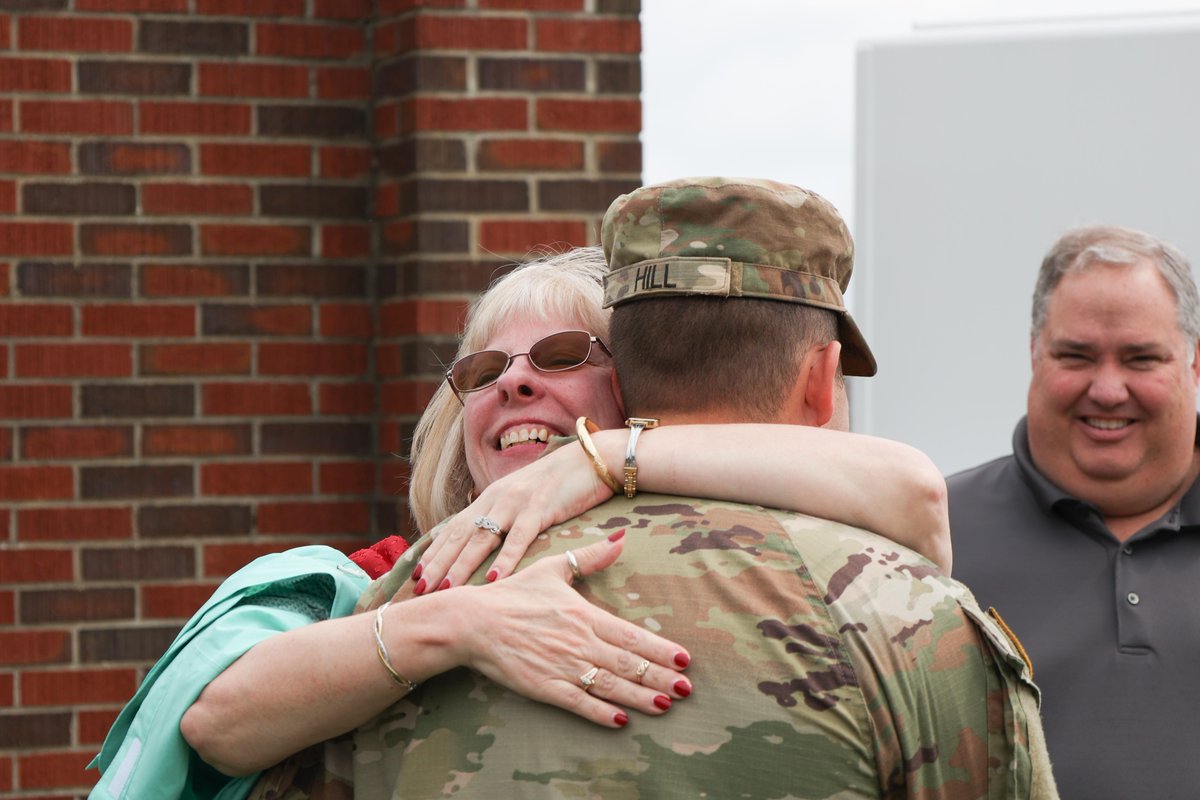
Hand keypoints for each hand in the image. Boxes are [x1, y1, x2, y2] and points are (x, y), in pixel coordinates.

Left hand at [413, 442, 613, 592]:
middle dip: (438, 563)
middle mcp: (497, 498)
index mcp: (491, 497)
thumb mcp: (525, 499)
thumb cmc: (562, 483)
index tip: (416, 574)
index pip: (455, 527)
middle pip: (460, 535)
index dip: (435, 551)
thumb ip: (506, 517)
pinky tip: (493, 580)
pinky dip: (505, 560)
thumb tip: (490, 543)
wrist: (593, 458)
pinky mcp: (541, 507)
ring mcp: (517, 502)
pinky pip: (519, 538)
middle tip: (418, 588)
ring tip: (445, 589)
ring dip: (461, 565)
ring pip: (482, 538)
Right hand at [446, 533, 691, 726]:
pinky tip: (620, 721)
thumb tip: (621, 537)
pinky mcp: (542, 686)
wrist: (471, 622)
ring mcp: (561, 666)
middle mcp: (577, 641)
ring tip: (666, 705)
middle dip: (660, 677)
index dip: (660, 648)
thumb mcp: (553, 568)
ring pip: (609, 685)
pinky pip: (577, 702)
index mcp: (583, 614)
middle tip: (688, 689)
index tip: (684, 658)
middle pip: (628, 663)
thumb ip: (590, 557)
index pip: (630, 635)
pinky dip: (600, 712)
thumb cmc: (512, 594)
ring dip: (640, 697)